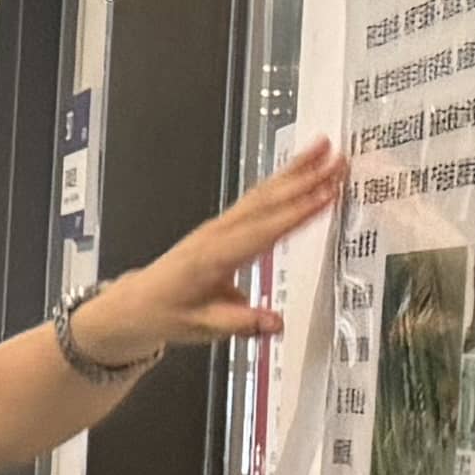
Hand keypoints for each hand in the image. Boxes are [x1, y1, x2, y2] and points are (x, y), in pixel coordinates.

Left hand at [73, 137, 347, 367]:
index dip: (298, 213)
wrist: (135, 305)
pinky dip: (280, 178)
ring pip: (262, 192)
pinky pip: (255, 197)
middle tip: (339, 161)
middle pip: (267, 202)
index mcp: (213, 257)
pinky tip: (300, 164)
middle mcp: (217, 234)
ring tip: (325, 147)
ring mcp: (219, 225)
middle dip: (305, 180)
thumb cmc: (166, 315)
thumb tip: (277, 324)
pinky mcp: (222, 224)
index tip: (328, 194)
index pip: (264, 231)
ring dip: (295, 169)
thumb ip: (240, 323)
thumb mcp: (201, 328)